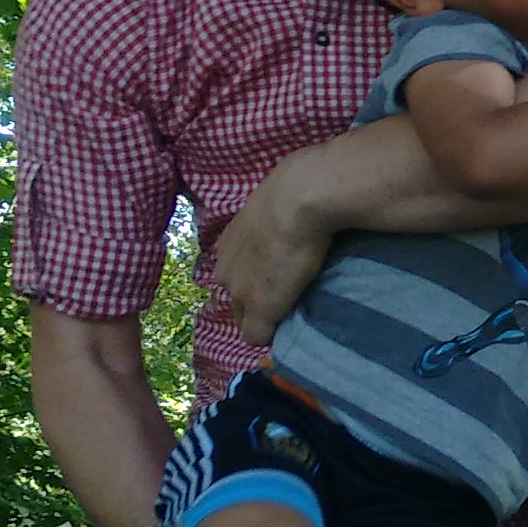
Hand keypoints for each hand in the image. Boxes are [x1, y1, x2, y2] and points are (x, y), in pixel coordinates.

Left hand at [211, 152, 335, 343]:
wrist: (301, 196)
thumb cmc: (295, 190)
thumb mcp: (274, 203)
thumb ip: (274, 217)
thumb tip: (293, 220)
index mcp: (228, 244)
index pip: (235, 276)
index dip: (257, 282)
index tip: (279, 279)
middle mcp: (225, 268)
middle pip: (236, 300)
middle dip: (257, 302)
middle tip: (288, 294)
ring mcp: (239, 290)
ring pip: (245, 318)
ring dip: (265, 317)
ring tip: (292, 308)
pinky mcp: (259, 309)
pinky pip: (257, 337)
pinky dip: (273, 335)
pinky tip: (292, 325)